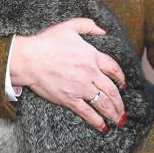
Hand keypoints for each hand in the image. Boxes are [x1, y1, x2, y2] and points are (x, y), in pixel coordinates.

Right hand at [10, 18, 125, 130]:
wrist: (29, 59)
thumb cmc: (46, 42)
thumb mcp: (68, 27)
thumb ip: (87, 25)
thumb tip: (103, 30)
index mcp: (92, 55)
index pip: (113, 68)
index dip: (121, 78)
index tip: (123, 84)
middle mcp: (90, 73)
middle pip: (112, 90)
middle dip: (120, 102)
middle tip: (123, 109)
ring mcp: (81, 87)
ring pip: (103, 103)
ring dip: (113, 113)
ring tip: (118, 120)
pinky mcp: (70, 99)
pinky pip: (87, 112)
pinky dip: (97, 121)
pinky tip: (103, 126)